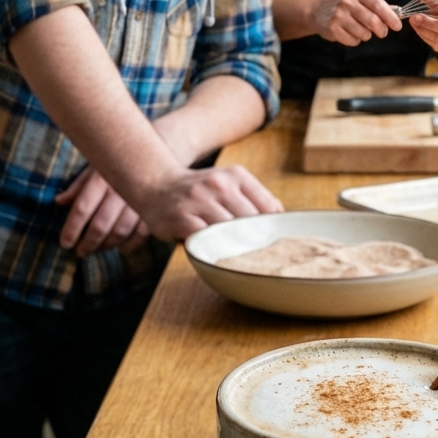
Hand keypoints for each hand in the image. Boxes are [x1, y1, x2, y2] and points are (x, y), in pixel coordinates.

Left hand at [56, 167, 149, 257]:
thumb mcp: (94, 169)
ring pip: (120, 231)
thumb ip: (78, 186)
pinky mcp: (155, 209)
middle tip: (81, 252)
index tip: (65, 244)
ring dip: (107, 245)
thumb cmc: (118, 164)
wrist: (154, 155)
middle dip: (88, 243)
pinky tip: (121, 248)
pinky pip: (141, 233)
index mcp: (102, 178)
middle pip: (100, 224)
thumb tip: (59, 202)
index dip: (71, 229)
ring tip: (99, 248)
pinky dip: (131, 244)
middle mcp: (121, 190)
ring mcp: (139, 200)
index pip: (82, 208)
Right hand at [57, 163, 282, 254]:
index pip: (267, 207)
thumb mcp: (228, 181)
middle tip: (264, 261)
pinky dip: (214, 249)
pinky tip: (218, 256)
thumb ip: (253, 197)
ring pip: (229, 231)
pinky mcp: (181, 218)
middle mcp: (219, 185)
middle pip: (250, 221)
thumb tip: (281, 219)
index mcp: (236, 176)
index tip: (278, 245)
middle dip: (257, 242)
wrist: (156, 182)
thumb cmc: (199, 190)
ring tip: (243, 262)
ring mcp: (199, 200)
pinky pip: (205, 238)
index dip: (274, 230)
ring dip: (237, 248)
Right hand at [313, 0, 401, 46]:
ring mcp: (338, 15)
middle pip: (372, 20)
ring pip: (364, 33)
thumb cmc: (345, 6)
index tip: (398, 26)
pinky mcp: (332, 29)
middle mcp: (347, 2)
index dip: (390, 17)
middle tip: (382, 33)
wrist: (318, 11)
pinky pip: (353, 41)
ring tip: (361, 31)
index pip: (378, 4)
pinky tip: (349, 34)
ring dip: (366, 36)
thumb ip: (378, 6)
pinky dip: (355, 41)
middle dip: (381, 30)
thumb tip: (399, 12)